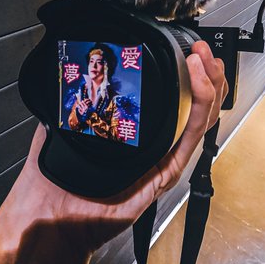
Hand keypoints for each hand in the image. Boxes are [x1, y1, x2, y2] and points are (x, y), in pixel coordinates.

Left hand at [0, 41, 226, 255]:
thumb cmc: (58, 179)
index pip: (175, 99)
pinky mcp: (167, 171)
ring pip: (202, 116)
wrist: (55, 216)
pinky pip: (192, 134)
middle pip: (198, 105)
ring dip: (210, 82)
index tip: (187, 47)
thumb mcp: (67, 125)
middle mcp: (159, 145)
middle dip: (207, 72)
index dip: (188, 72)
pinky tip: (199, 80)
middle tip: (202, 49)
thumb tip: (70, 73)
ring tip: (204, 58)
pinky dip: (201, 104)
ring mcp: (165, 157)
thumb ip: (75, 101)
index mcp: (140, 134)